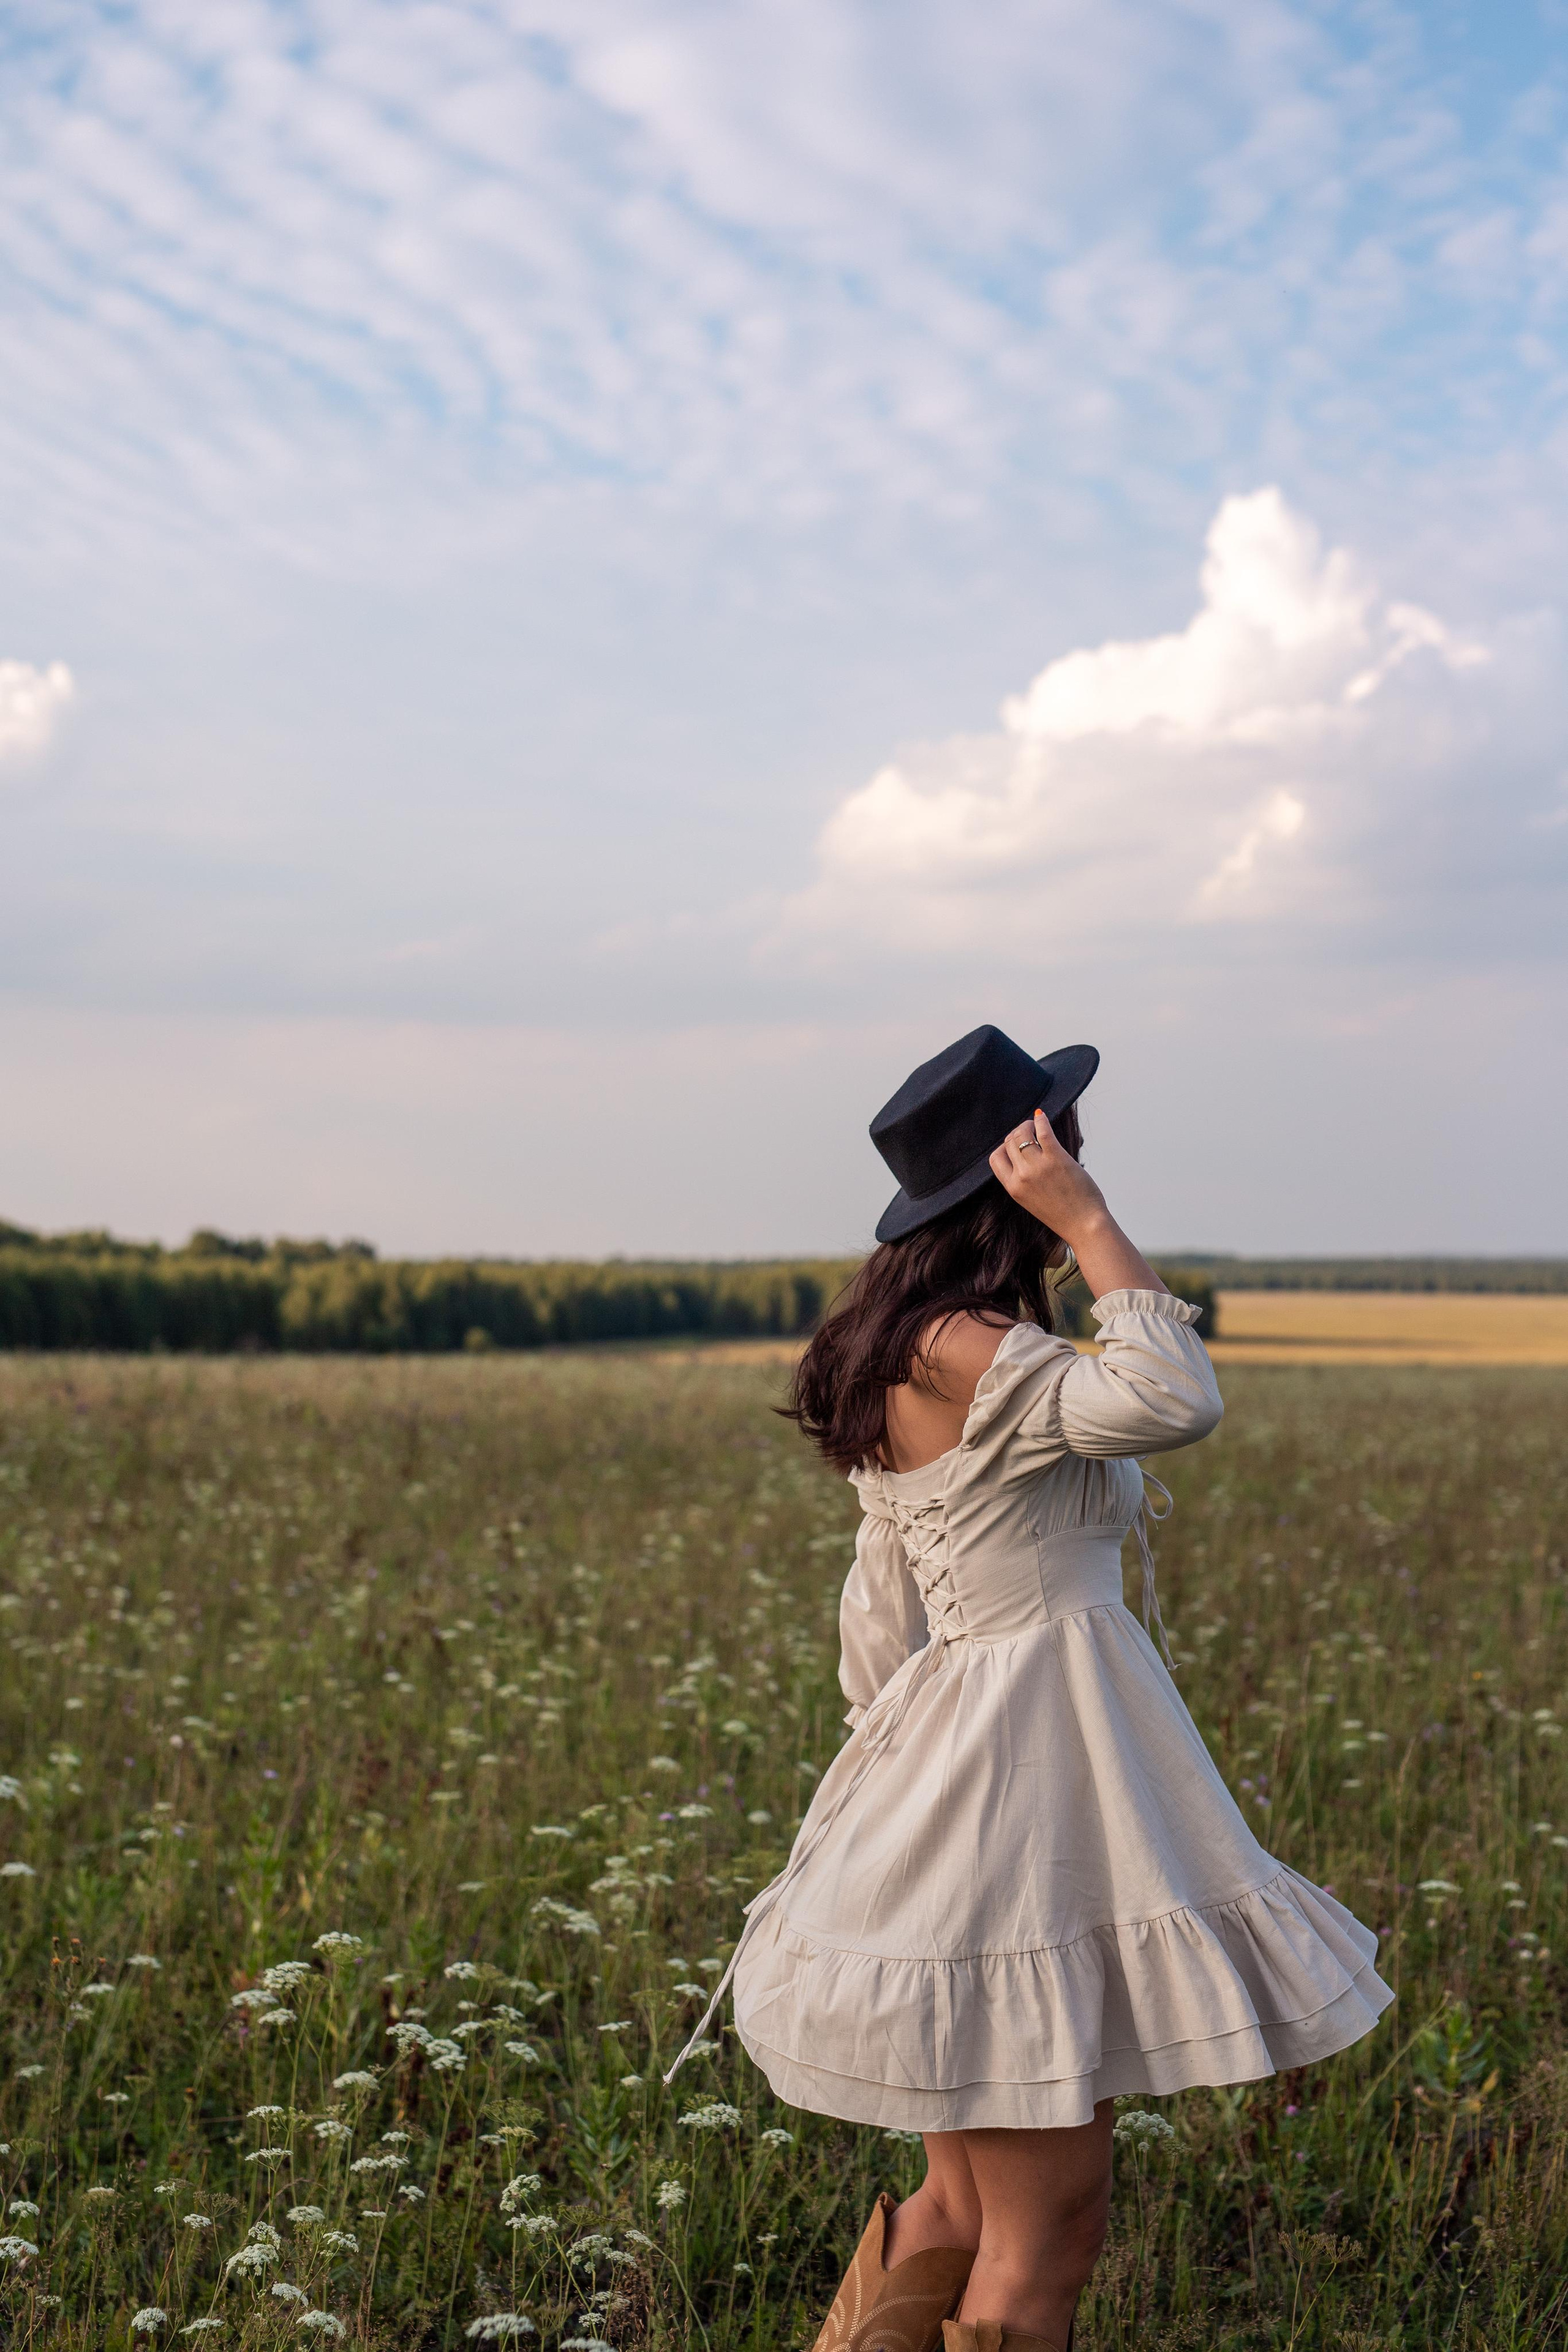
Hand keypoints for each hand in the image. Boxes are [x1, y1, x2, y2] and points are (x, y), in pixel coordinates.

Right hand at [989, 1109, 1106, 1241]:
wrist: (1084, 1224)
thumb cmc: (1063, 1215)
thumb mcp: (1031, 1201)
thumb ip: (1023, 1182)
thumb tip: (1023, 1157)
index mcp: (1013, 1188)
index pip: (995, 1159)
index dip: (1004, 1148)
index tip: (1014, 1145)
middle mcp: (1022, 1176)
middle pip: (1009, 1143)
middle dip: (1017, 1133)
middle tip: (1028, 1131)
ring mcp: (1038, 1166)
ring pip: (1022, 1134)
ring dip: (1027, 1125)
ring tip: (1035, 1125)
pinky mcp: (1057, 1158)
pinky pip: (1043, 1132)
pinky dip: (1041, 1121)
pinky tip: (1042, 1117)